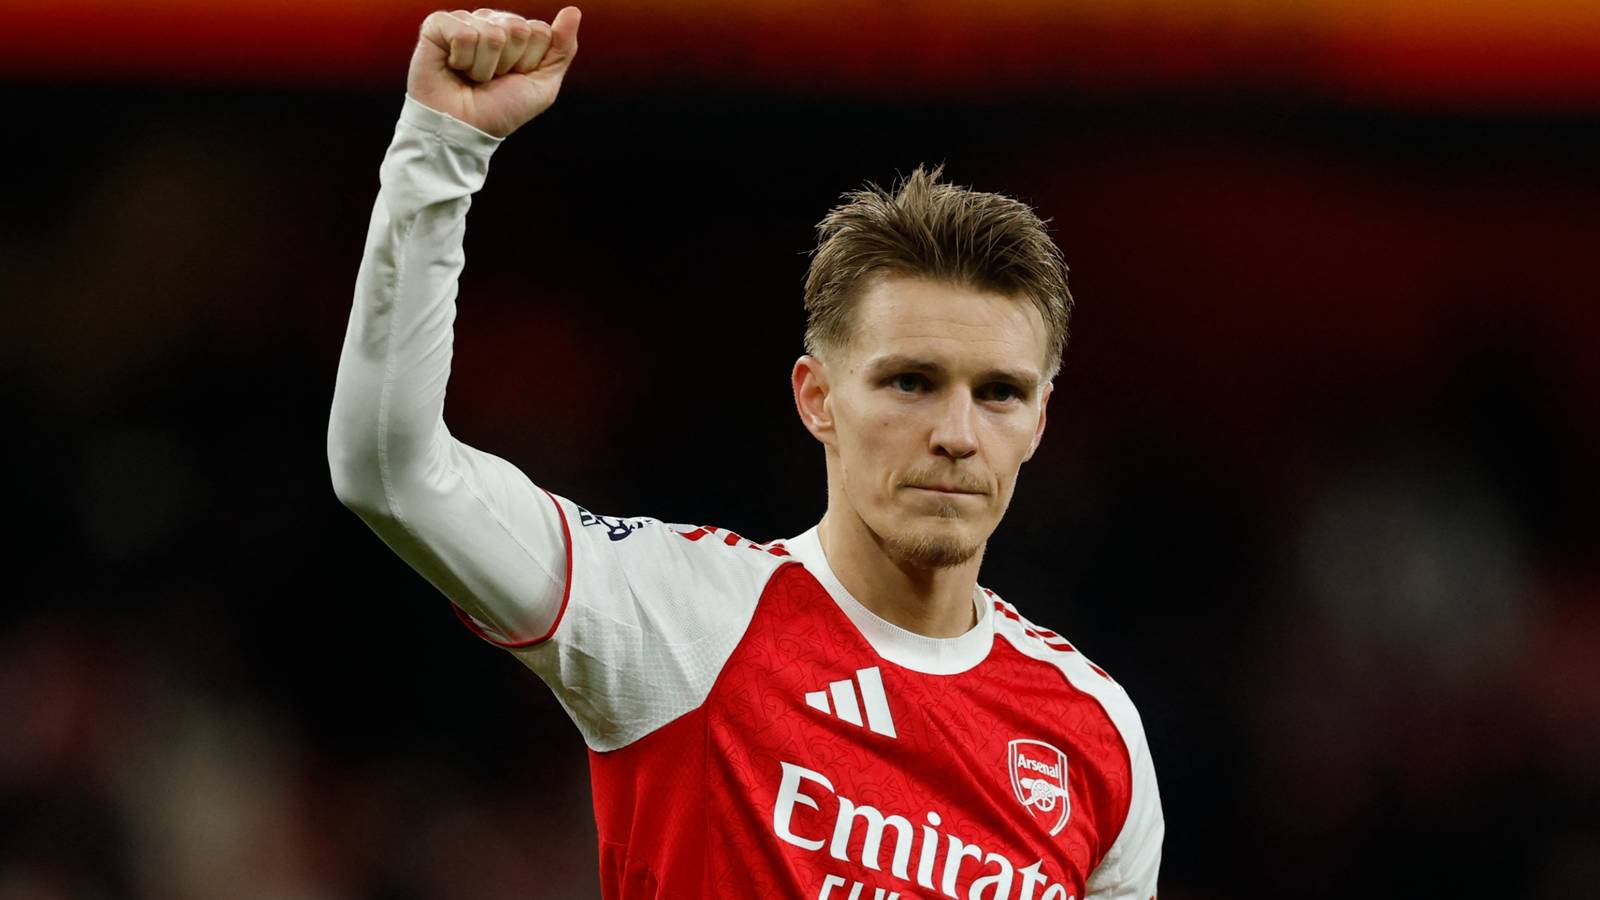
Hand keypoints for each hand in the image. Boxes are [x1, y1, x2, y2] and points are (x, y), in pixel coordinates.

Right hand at [406, 6, 581, 137]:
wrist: (464, 130)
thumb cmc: (500, 110)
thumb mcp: (542, 86)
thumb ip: (562, 49)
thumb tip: (573, 11)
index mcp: (516, 34)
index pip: (540, 31)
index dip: (530, 62)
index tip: (514, 79)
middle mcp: (491, 23)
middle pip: (518, 28)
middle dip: (509, 63)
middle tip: (492, 79)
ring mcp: (464, 22)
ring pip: (493, 33)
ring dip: (484, 67)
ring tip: (471, 78)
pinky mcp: (437, 26)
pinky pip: (464, 32)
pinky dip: (463, 60)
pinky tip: (454, 67)